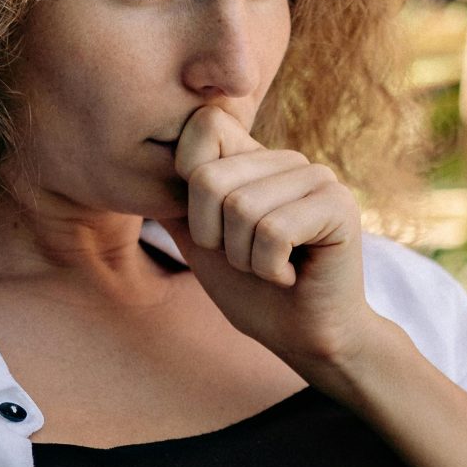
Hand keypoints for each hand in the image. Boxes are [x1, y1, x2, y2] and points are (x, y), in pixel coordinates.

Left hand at [155, 105, 376, 375]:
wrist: (306, 340)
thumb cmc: (254, 294)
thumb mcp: (199, 244)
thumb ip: (173, 202)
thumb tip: (127, 168)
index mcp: (255, 160)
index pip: (204, 126)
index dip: (190, 189)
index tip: (216, 232)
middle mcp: (287, 160)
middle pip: (209, 179)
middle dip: (215, 238)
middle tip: (248, 260)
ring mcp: (317, 178)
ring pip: (240, 208)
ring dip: (245, 259)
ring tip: (271, 269)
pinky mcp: (339, 206)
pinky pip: (273, 231)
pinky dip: (270, 269)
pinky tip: (291, 276)